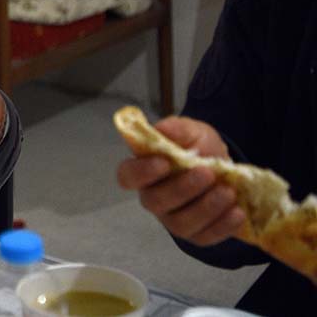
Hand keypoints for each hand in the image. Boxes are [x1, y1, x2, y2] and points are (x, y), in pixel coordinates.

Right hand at [116, 116, 244, 245]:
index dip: (141, 172)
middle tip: (208, 173)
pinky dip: (222, 226)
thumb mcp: (192, 131)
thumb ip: (176, 129)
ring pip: (180, 223)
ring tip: (228, 192)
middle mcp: (153, 197)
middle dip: (182, 189)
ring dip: (206, 208)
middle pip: (155, 201)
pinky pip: (204, 237)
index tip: (165, 163)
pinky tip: (237, 212)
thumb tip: (160, 130)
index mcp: (145, 170)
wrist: (227, 170)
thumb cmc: (200, 148)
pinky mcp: (196, 235)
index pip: (128, 176)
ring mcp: (173, 219)